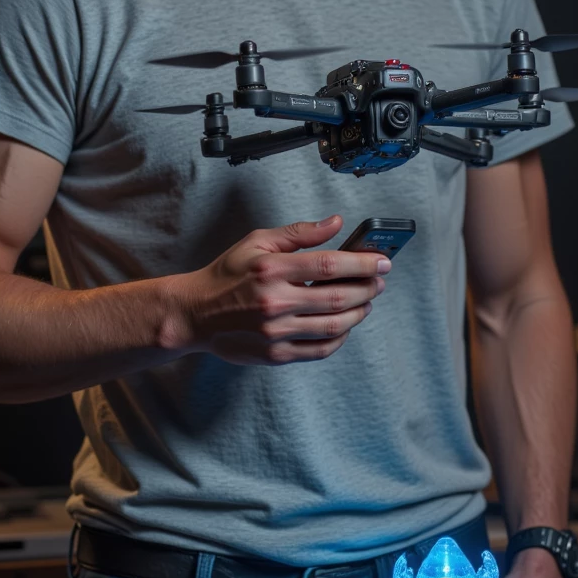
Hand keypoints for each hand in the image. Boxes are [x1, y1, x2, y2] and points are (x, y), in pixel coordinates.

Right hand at [166, 215, 387, 365]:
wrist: (195, 314)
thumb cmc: (228, 274)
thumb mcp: (258, 242)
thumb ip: (299, 233)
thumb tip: (336, 223)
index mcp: (272, 269)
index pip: (330, 264)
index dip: (363, 262)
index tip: (382, 261)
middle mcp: (275, 302)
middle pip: (338, 297)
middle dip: (368, 288)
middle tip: (379, 281)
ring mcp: (276, 332)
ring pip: (334, 326)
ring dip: (359, 312)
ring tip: (366, 301)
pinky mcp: (276, 354)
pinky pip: (319, 350)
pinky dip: (340, 338)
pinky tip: (345, 325)